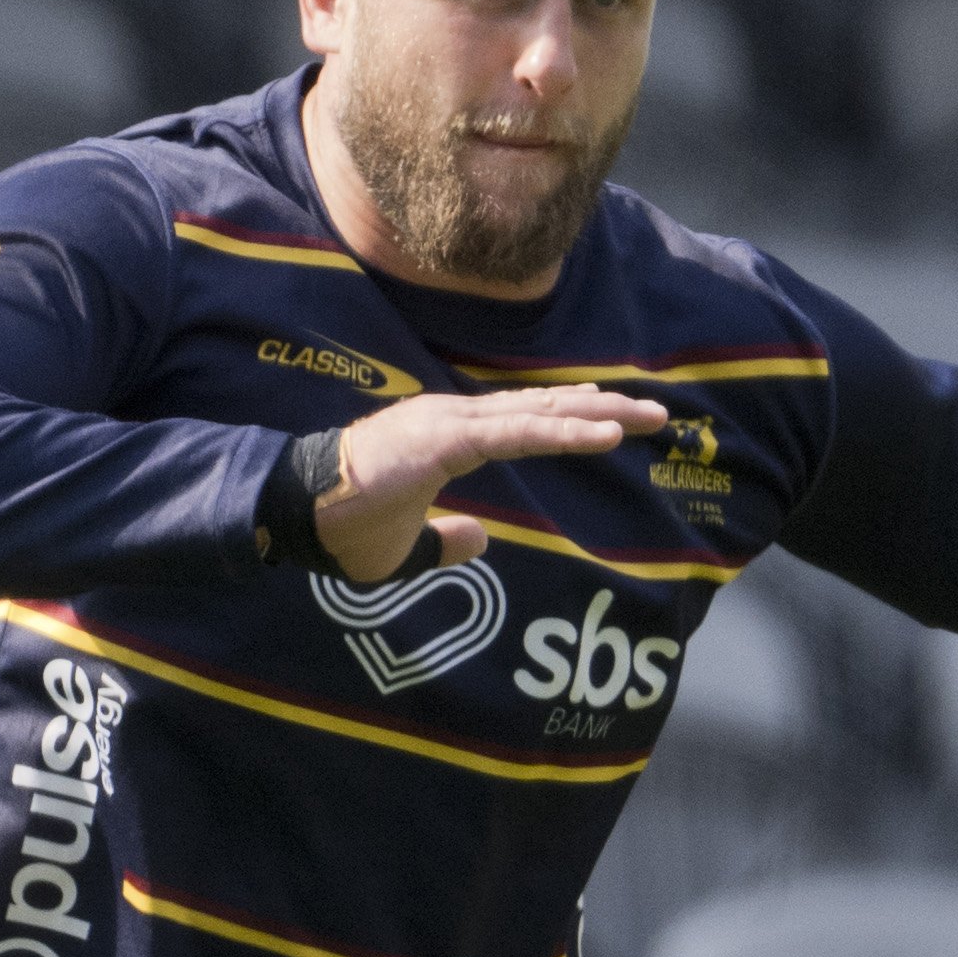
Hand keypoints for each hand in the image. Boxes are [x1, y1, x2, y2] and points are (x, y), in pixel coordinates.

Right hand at [315, 384, 668, 583]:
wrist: (298, 513)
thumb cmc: (343, 529)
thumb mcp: (406, 548)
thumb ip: (444, 541)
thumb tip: (481, 540)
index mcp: (446, 438)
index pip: (521, 422)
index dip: (568, 416)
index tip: (613, 415)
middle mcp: (454, 420)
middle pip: (542, 408)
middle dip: (603, 409)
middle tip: (659, 414)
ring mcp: (449, 423)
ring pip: (538, 414)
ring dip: (598, 415)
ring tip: (650, 419)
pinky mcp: (444, 438)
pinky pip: (516, 433)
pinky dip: (562, 429)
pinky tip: (604, 432)